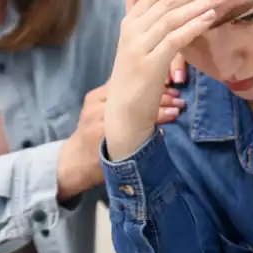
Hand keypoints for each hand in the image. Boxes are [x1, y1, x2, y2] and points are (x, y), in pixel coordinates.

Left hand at [57, 83, 184, 200]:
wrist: (73, 161)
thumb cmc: (98, 167)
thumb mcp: (122, 160)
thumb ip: (139, 146)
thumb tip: (163, 129)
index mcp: (104, 130)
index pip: (138, 116)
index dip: (160, 113)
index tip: (177, 112)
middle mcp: (98, 112)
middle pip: (134, 98)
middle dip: (159, 98)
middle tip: (178, 101)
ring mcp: (94, 102)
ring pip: (128, 89)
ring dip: (150, 89)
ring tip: (170, 92)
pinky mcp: (93, 97)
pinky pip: (118, 86)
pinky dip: (136, 86)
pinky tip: (152, 85)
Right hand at [104, 0, 228, 159]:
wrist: (123, 114)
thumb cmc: (135, 78)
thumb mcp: (135, 42)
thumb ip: (138, 13)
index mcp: (130, 22)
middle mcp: (132, 30)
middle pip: (167, 0)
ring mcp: (139, 47)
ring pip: (172, 17)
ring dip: (199, 3)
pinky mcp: (149, 65)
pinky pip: (174, 40)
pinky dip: (192, 26)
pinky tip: (209, 18)